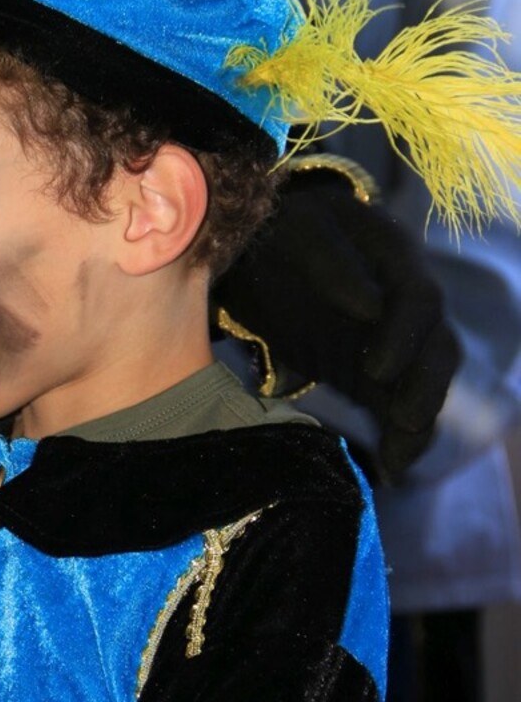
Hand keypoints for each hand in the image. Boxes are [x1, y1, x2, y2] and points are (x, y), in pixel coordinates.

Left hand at [214, 171, 460, 481]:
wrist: (264, 249)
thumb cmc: (280, 233)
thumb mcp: (296, 232)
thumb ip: (331, 264)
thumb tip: (371, 306)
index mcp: (394, 259)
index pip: (418, 299)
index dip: (404, 336)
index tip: (377, 370)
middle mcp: (406, 302)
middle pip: (437, 347)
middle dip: (425, 387)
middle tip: (403, 421)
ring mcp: (395, 339)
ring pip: (425, 382)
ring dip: (418, 421)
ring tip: (398, 460)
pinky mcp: (375, 371)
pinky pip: (398, 405)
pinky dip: (399, 437)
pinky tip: (390, 468)